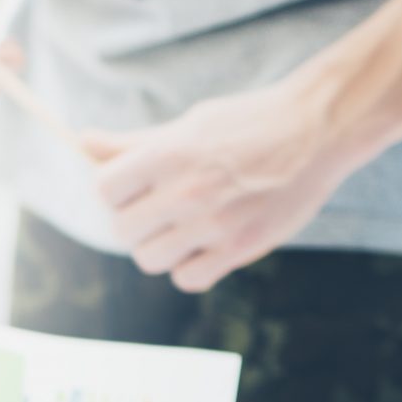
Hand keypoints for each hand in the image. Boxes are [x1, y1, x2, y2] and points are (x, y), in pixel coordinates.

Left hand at [84, 79, 358, 292]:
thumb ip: (136, 143)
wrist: (318, 130)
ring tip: (181, 227)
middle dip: (134, 220)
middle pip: (123, 230)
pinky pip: (187, 279)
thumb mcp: (192, 123)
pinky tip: (203, 245)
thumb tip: (83, 143)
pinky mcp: (239, 249)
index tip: (132, 186)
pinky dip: (188, 268)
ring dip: (159, 247)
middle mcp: (187, 192)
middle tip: (158, 207)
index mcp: (170, 153)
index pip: (105, 189)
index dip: (113, 189)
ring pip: (150, 259)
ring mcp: (213, 225)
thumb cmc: (250, 122)